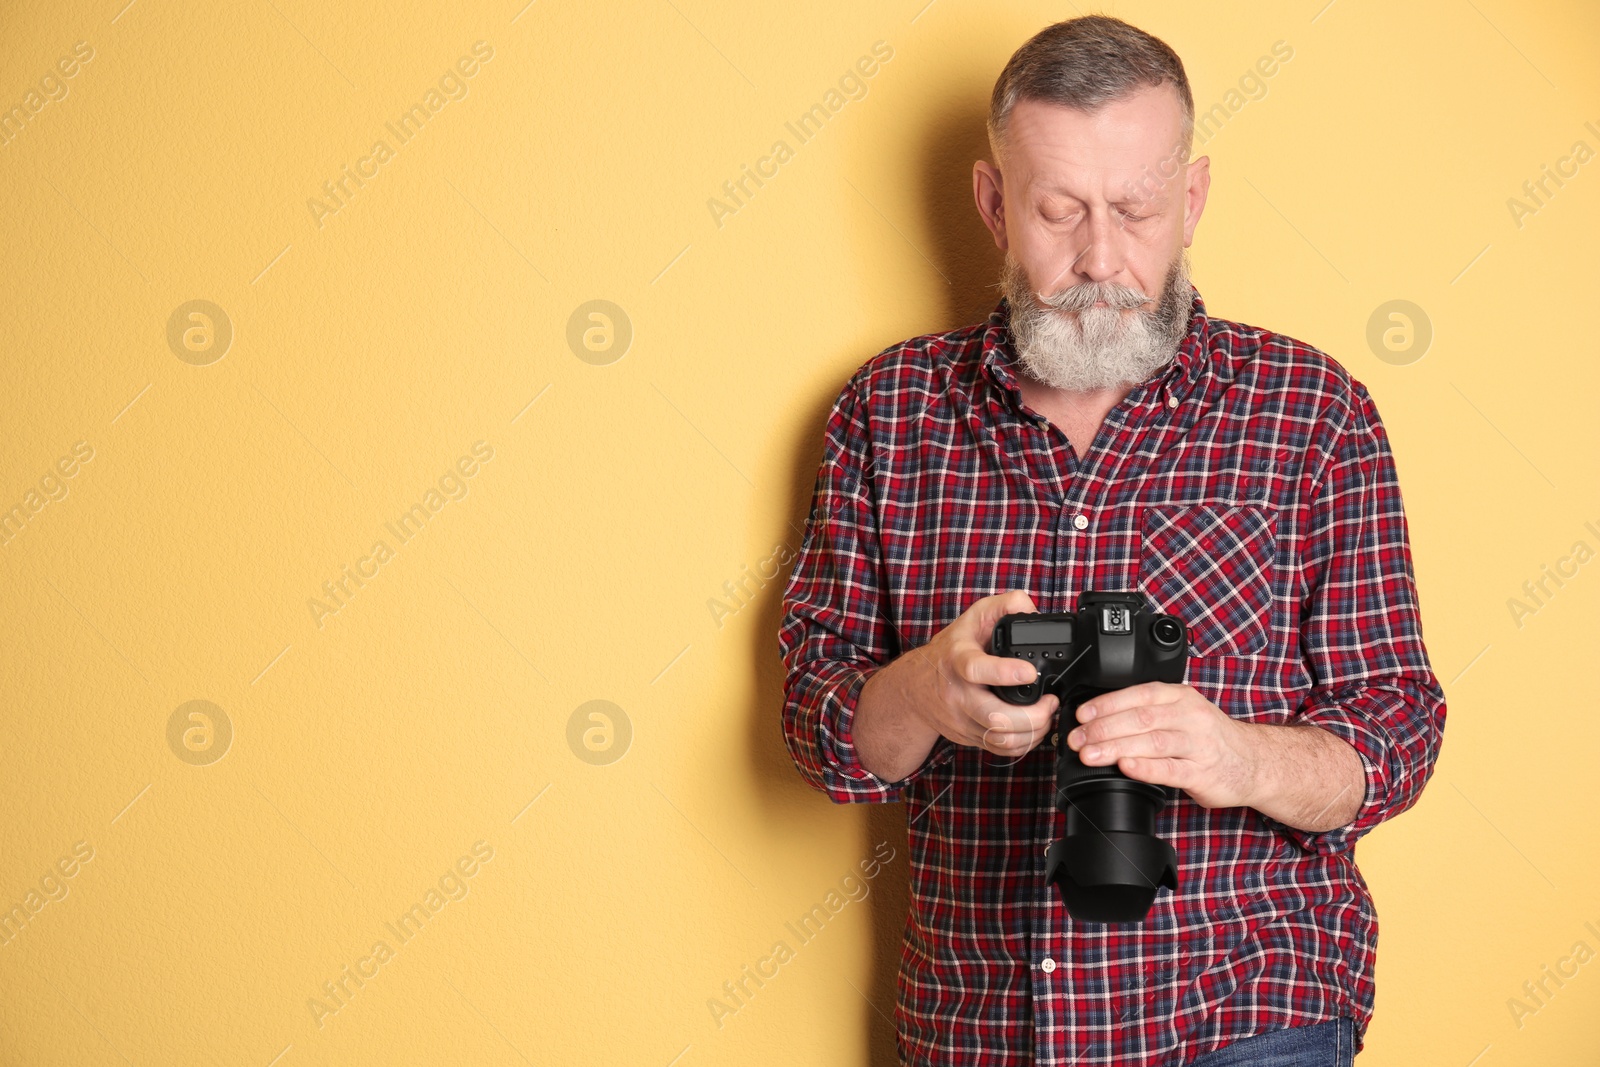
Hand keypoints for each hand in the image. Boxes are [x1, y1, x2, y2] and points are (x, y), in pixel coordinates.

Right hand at [890, 590, 1060, 761]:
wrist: (916, 686)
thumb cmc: (951, 650)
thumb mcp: (974, 617)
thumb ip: (1005, 605)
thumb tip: (1032, 609)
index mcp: (958, 660)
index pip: (977, 670)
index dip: (1005, 673)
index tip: (1030, 672)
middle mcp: (958, 694)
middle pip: (996, 718)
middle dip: (1034, 716)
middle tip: (1050, 701)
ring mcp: (963, 719)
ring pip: (1002, 739)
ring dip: (1034, 732)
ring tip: (1046, 714)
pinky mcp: (969, 736)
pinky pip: (1001, 749)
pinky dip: (1025, 744)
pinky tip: (1034, 728)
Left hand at [1063, 681, 1260, 808]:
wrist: (1252, 762)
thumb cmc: (1208, 737)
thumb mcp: (1182, 712)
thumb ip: (1147, 712)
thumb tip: (1097, 719)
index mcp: (1180, 697)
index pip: (1139, 695)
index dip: (1106, 704)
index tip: (1081, 715)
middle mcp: (1190, 717)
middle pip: (1140, 719)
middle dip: (1103, 729)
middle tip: (1077, 740)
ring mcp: (1198, 745)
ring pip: (1152, 742)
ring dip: (1116, 748)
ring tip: (1090, 755)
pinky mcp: (1203, 773)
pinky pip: (1170, 769)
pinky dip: (1145, 768)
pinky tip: (1126, 767)